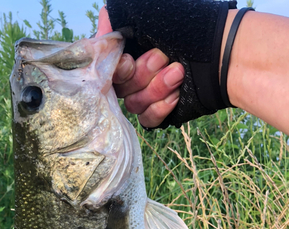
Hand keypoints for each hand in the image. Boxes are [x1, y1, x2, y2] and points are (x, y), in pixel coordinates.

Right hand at [96, 6, 184, 127]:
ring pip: (134, 104)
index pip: (106, 68)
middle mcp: (134, 74)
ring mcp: (147, 94)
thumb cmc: (188, 27)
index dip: (116, 70)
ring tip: (179, 73)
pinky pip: (147, 119)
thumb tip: (102, 22)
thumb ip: (117, 19)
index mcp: (129, 51)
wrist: (222, 53)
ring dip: (157, 88)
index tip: (129, 62)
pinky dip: (160, 107)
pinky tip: (177, 94)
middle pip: (120, 88)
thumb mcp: (148, 13)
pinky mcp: (160, 112)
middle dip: (142, 74)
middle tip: (165, 58)